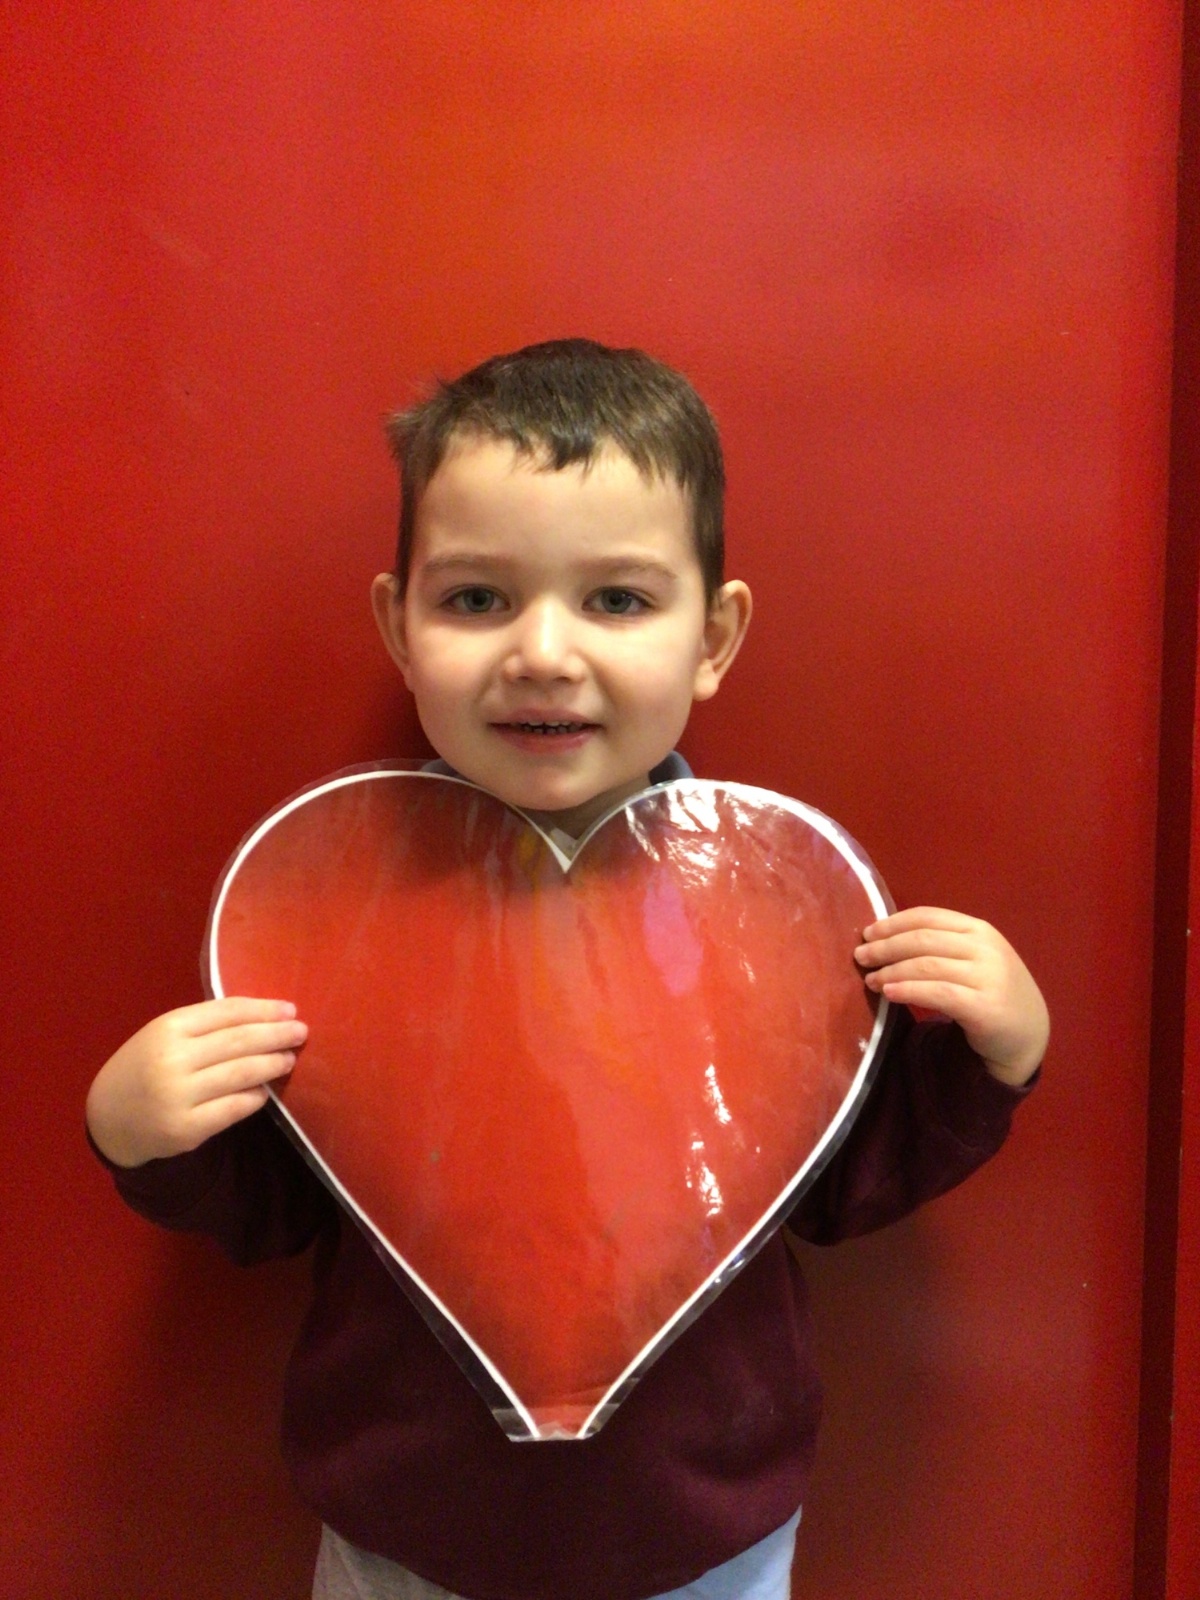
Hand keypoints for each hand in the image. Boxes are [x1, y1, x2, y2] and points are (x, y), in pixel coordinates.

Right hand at [86, 997, 306, 1167]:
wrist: (109, 1117)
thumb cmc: (146, 1066)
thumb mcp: (165, 1035)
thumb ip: (206, 1026)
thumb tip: (266, 1017)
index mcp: (168, 1027)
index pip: (227, 1012)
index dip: (263, 1010)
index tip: (290, 1009)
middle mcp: (172, 1059)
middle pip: (238, 1041)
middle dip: (276, 1035)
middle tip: (301, 1032)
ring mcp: (178, 1095)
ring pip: (240, 1074)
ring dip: (271, 1064)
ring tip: (289, 1058)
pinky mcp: (185, 1129)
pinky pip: (233, 1109)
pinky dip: (254, 1098)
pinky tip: (265, 1091)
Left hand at [854, 907, 1048, 1086]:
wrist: (1028, 1033)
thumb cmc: (991, 991)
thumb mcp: (973, 959)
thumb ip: (941, 946)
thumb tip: (884, 939)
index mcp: (979, 929)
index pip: (928, 916)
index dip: (893, 923)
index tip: (867, 933)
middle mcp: (985, 948)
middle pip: (923, 939)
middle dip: (886, 946)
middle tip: (860, 957)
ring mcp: (988, 977)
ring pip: (927, 965)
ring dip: (891, 971)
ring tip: (870, 980)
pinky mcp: (985, 1007)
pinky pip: (938, 993)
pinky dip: (909, 990)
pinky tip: (889, 994)